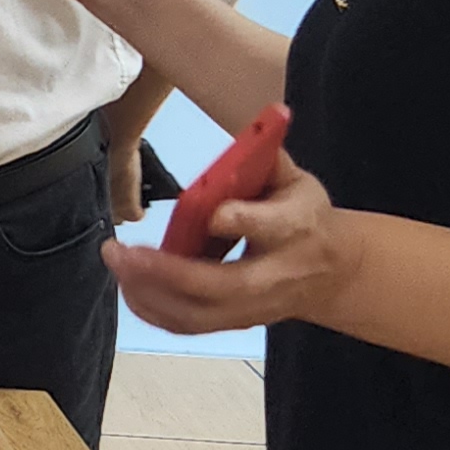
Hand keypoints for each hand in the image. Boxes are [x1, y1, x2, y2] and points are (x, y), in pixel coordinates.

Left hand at [104, 151, 357, 334]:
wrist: (332, 272)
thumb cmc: (305, 217)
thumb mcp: (296, 179)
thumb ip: (265, 157)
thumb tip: (257, 123)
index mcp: (295, 229)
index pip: (271, 227)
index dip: (242, 220)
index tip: (212, 213)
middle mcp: (275, 274)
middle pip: (222, 285)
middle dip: (167, 272)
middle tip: (123, 252)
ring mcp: (255, 306)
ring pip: (199, 314)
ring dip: (149, 293)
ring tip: (117, 263)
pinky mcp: (236, 322)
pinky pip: (189, 326)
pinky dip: (153, 310)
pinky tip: (129, 285)